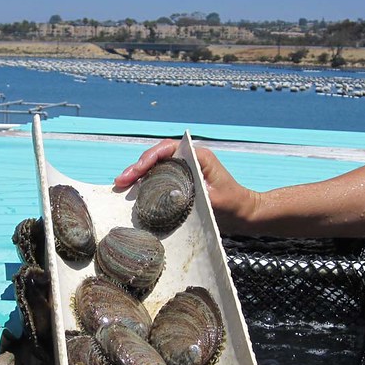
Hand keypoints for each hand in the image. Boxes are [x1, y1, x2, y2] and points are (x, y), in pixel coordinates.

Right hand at [114, 139, 258, 233]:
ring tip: (121, 186)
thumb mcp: (214, 199)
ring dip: (138, 176)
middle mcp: (188, 160)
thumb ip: (194, 193)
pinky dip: (145, 185)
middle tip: (121, 181)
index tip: (137, 171)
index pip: (167, 149)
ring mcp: (183, 171)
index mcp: (198, 157)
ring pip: (155, 168)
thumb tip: (171, 195)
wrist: (244, 214)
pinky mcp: (180, 183)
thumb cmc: (233, 204)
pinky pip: (159, 180)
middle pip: (157, 157)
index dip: (149, 158)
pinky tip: (133, 194)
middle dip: (137, 168)